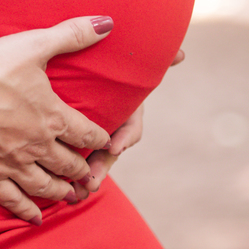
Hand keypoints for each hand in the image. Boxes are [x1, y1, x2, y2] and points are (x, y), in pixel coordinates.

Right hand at [0, 16, 114, 224]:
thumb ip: (72, 35)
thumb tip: (108, 23)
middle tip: (91, 178)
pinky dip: (27, 210)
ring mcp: (13, 165)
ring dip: (62, 192)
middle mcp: (38, 147)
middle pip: (68, 164)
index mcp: (53, 117)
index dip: (100, 139)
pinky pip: (13, 200)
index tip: (107, 142)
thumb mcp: (33, 46)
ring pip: (46, 186)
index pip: (87, 133)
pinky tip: (36, 218)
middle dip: (82, 171)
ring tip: (72, 197)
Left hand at [69, 47, 183, 200]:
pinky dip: (74, 179)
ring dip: (87, 179)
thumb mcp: (130, 68)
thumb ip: (155, 61)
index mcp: (126, 114)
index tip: (115, 147)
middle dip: (102, 167)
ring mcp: (97, 141)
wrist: (89, 78)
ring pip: (94, 163)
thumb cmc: (114, 73)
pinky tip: (66, 195)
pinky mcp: (78, 145)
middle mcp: (113, 130)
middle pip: (109, 153)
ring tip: (77, 194)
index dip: (124, 138)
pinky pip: (78, 164)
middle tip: (92, 181)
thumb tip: (181, 54)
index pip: (130, 129)